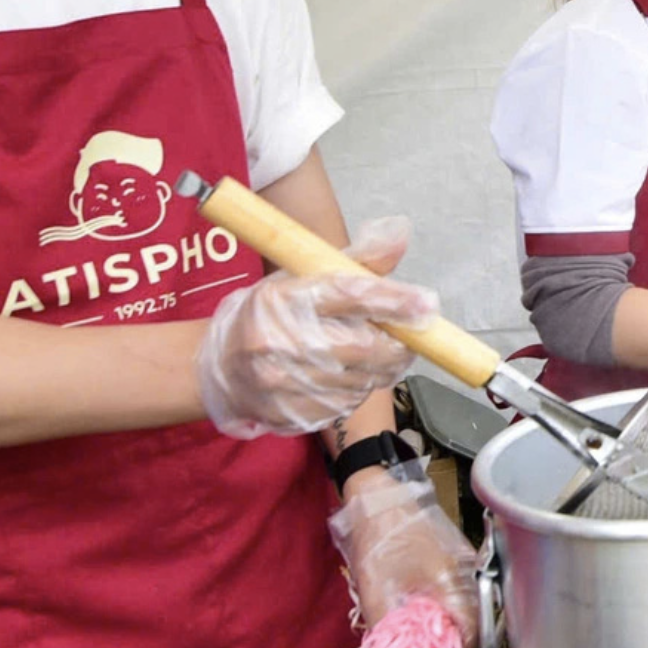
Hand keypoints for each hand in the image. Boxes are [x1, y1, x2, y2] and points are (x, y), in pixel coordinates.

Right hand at [195, 217, 434, 436]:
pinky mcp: (288, 414)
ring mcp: (281, 383)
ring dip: (379, 371)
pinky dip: (357, 392)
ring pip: (361, 381)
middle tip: (406, 340)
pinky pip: (345, 406)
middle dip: (396, 346)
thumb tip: (400, 234)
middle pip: (363, 347)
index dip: (393, 301)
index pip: (349, 294)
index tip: (427, 305)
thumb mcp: (304, 277)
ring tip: (368, 357)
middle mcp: (280, 341)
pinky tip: (345, 378)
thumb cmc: (274, 314)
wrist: (220, 365)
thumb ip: (356, 261)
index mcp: (286, 296)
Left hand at [328, 463, 482, 647]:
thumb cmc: (379, 534)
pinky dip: (441, 611)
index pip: (471, 634)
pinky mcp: (454, 560)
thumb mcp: (375, 591)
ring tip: (419, 641)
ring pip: (464, 611)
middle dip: (448, 647)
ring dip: (445, 630)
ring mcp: (463, 564)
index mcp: (453, 580)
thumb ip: (388, 632)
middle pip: (471, 625)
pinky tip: (419, 615)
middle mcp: (466, 573)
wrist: (377, 496)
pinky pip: (456, 595)